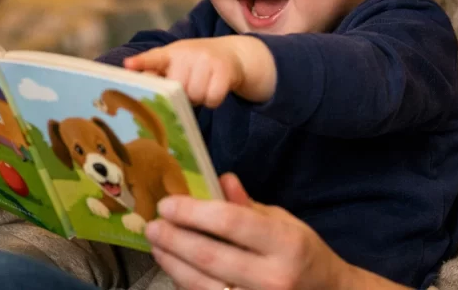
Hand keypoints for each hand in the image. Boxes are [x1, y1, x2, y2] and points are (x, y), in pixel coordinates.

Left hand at [123, 36, 276, 107]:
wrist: (232, 54)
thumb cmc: (196, 64)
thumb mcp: (176, 63)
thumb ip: (156, 73)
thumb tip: (137, 86)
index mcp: (171, 52)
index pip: (153, 57)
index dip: (141, 62)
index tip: (128, 65)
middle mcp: (189, 53)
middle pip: (176, 90)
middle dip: (182, 94)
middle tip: (189, 86)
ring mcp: (208, 60)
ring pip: (195, 97)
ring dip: (198, 98)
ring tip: (202, 86)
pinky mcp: (225, 71)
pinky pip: (212, 99)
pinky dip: (213, 101)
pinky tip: (214, 89)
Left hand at [145, 174, 403, 289]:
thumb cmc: (305, 255)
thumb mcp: (286, 223)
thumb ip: (250, 207)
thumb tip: (223, 179)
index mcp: (285, 243)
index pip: (231, 222)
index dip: (193, 212)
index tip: (168, 204)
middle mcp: (271, 276)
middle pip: (209, 255)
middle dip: (174, 238)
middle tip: (152, 224)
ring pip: (202, 284)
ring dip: (173, 263)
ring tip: (158, 245)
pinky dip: (187, 283)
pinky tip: (175, 267)